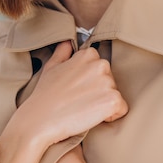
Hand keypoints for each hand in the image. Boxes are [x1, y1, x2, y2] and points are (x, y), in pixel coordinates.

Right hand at [0, 40, 127, 162]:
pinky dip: (110, 116)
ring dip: (103, 104)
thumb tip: (68, 43)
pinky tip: (91, 117)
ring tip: (83, 109)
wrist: (40, 119)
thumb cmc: (44, 95)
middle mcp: (100, 65)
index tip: (78, 89)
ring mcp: (107, 82)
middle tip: (79, 100)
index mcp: (88, 55)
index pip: (100, 68)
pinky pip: (121, 109)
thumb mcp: (51, 67)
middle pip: (111, 81)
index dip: (91, 81)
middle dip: (99, 92)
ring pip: (115, 95)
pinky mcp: (112, 100)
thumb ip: (62, 52)